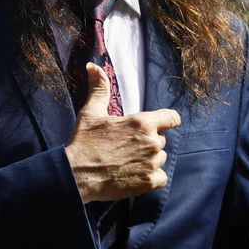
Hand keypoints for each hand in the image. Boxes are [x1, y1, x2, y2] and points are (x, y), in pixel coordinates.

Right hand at [65, 64, 180, 202]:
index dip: (166, 121)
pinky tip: (134, 175)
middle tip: (127, 147)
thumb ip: (99, 88)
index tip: (159, 125)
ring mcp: (151, 163)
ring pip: (160, 158)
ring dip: (149, 160)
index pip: (172, 118)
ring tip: (128, 162)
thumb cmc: (83, 143)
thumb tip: (93, 66)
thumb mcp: (91, 112)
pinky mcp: (149, 182)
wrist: (76, 175)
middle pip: (161, 139)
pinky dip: (150, 178)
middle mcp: (151, 142)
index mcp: (141, 123)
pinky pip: (160, 178)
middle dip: (148, 142)